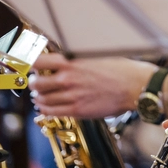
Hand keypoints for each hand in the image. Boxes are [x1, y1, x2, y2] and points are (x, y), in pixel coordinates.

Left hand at [30, 54, 156, 118]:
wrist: (136, 86)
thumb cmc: (122, 69)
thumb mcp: (97, 56)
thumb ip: (77, 59)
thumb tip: (64, 59)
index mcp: (72, 62)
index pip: (39, 62)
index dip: (32, 64)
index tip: (31, 66)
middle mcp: (68, 79)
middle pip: (37, 83)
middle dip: (35, 83)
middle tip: (37, 82)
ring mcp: (71, 96)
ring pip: (42, 99)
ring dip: (38, 97)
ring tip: (41, 96)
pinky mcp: (77, 110)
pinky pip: (51, 112)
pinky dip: (45, 110)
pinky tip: (46, 107)